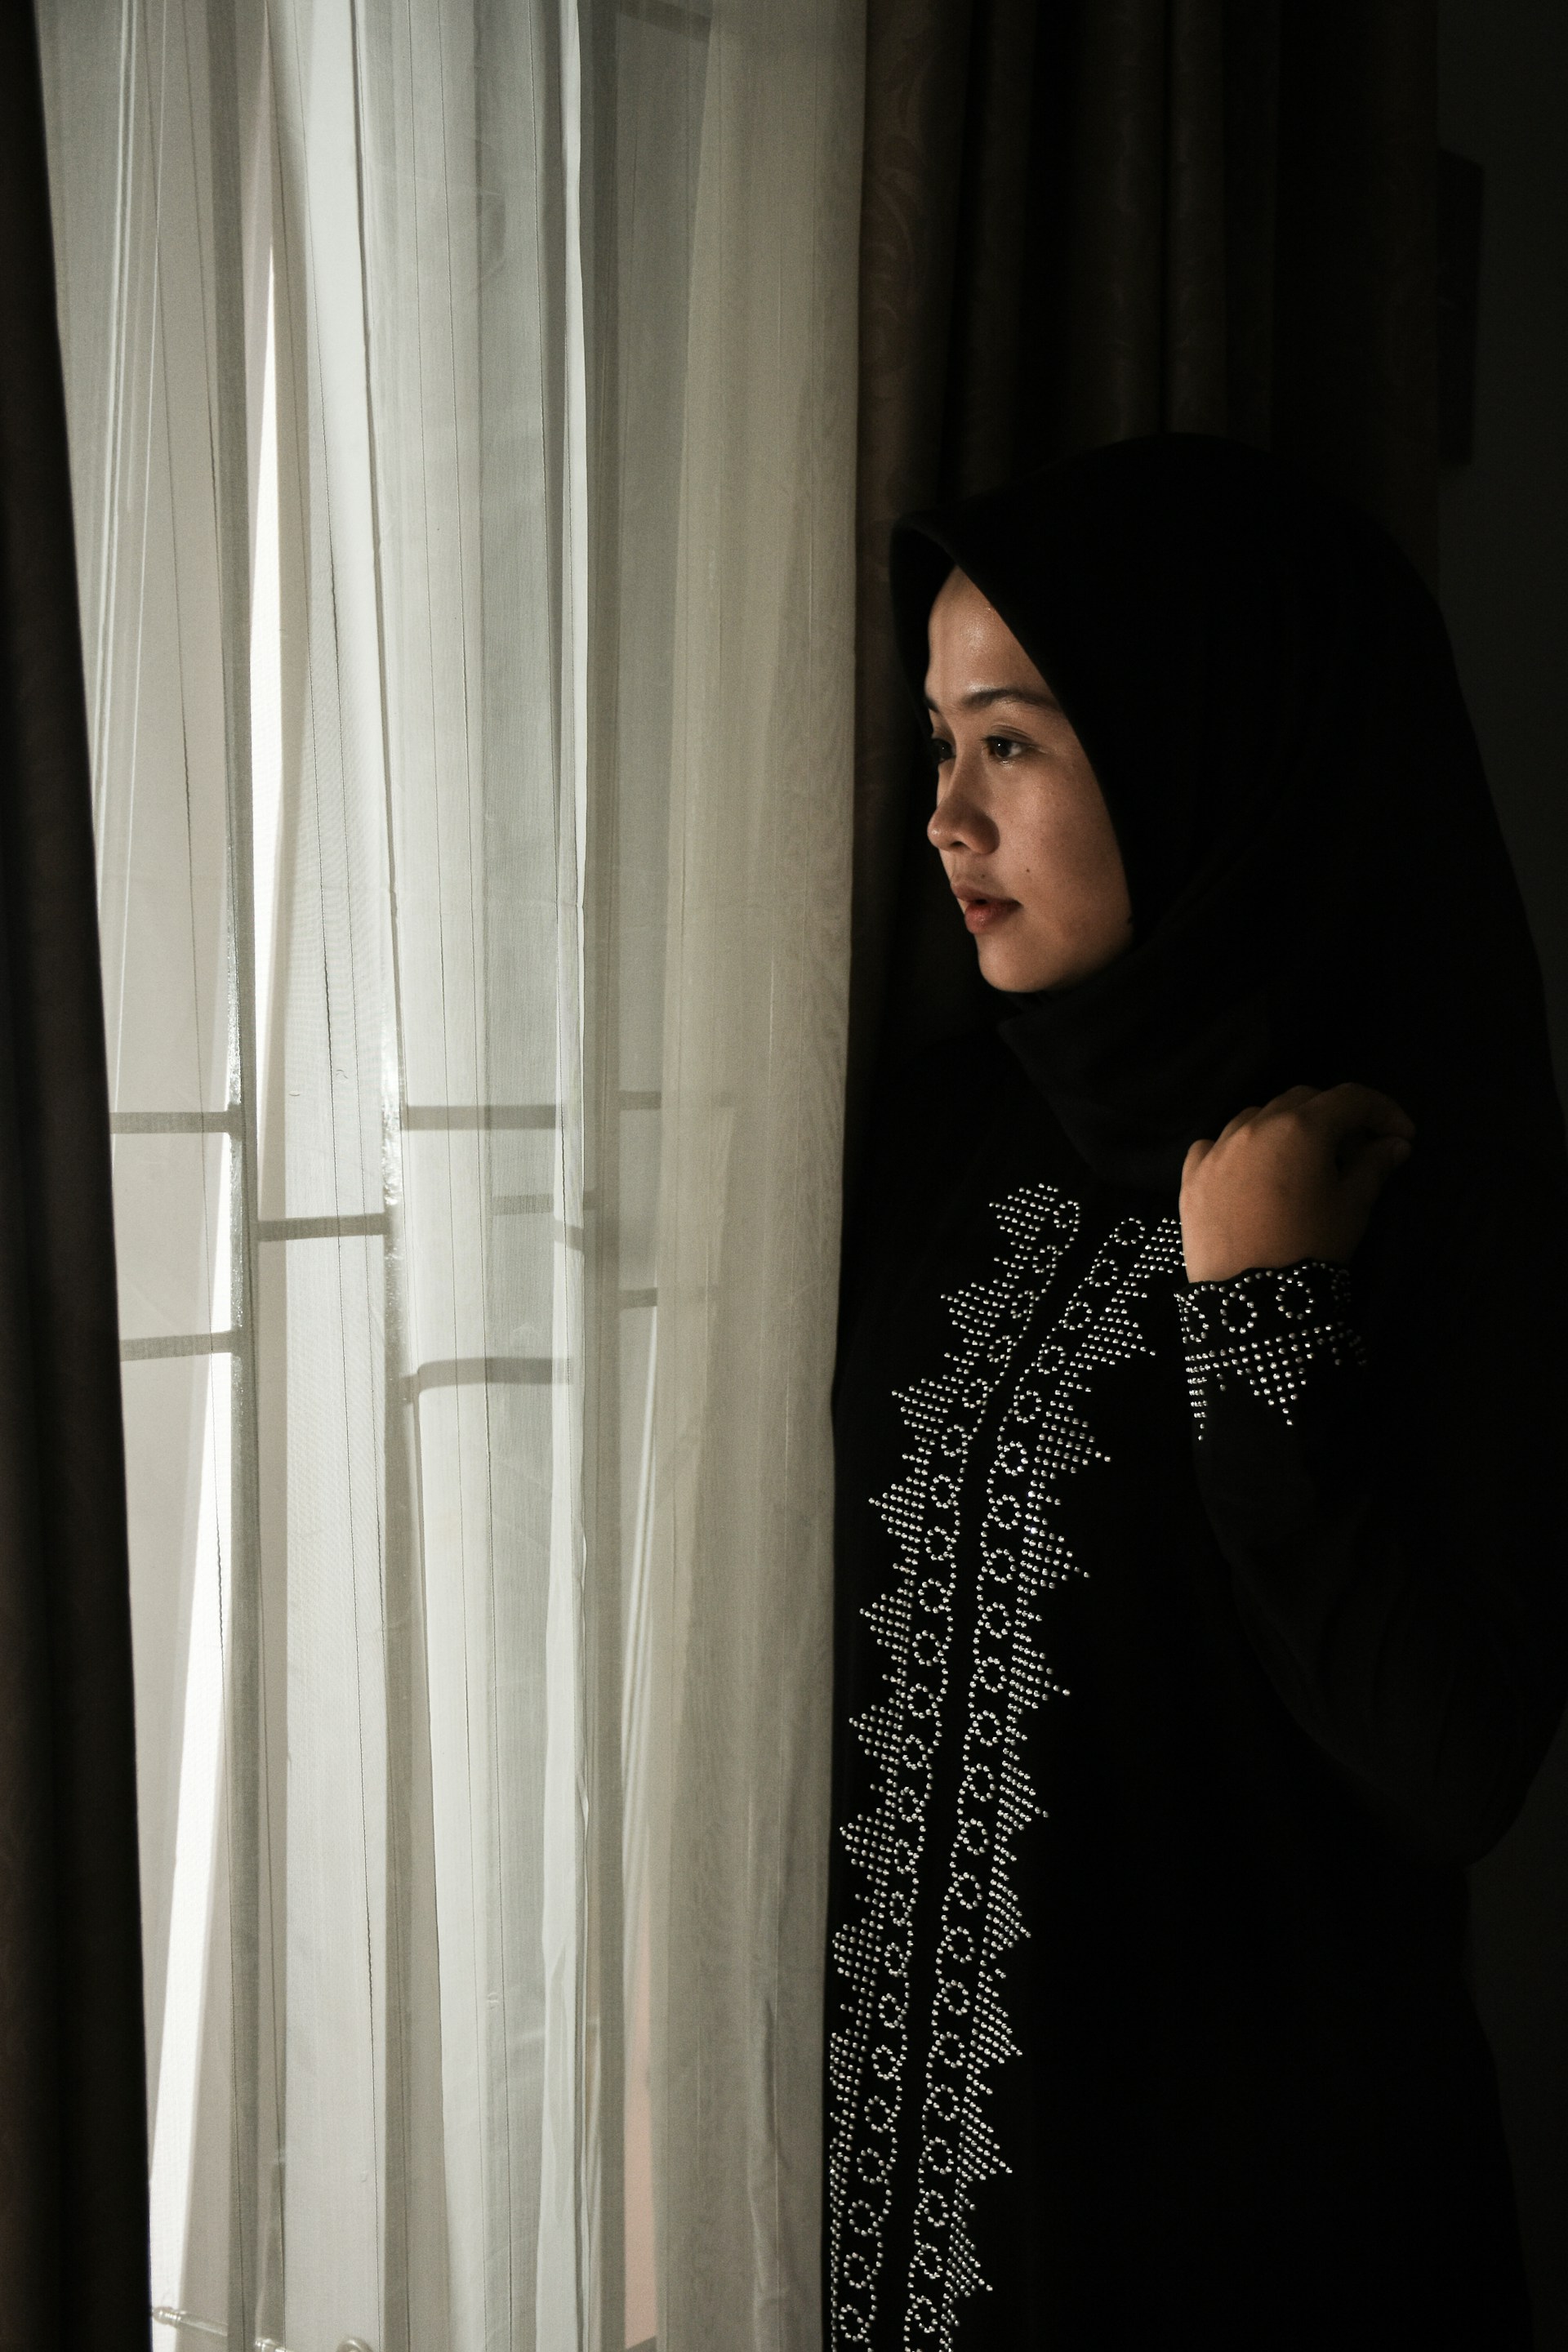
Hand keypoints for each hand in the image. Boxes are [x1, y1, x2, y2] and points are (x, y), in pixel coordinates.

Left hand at [1180, 1083, 1414, 1283]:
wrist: (1250, 1301)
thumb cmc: (1310, 1248)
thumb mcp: (1353, 1207)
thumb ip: (1374, 1166)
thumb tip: (1394, 1144)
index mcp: (1300, 1127)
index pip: (1350, 1098)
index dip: (1383, 1110)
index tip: (1402, 1136)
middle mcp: (1254, 1126)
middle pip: (1303, 1101)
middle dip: (1336, 1117)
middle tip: (1356, 1151)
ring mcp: (1217, 1149)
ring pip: (1257, 1117)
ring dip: (1287, 1129)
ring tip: (1304, 1163)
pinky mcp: (1191, 1176)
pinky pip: (1216, 1146)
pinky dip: (1240, 1149)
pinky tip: (1252, 1173)